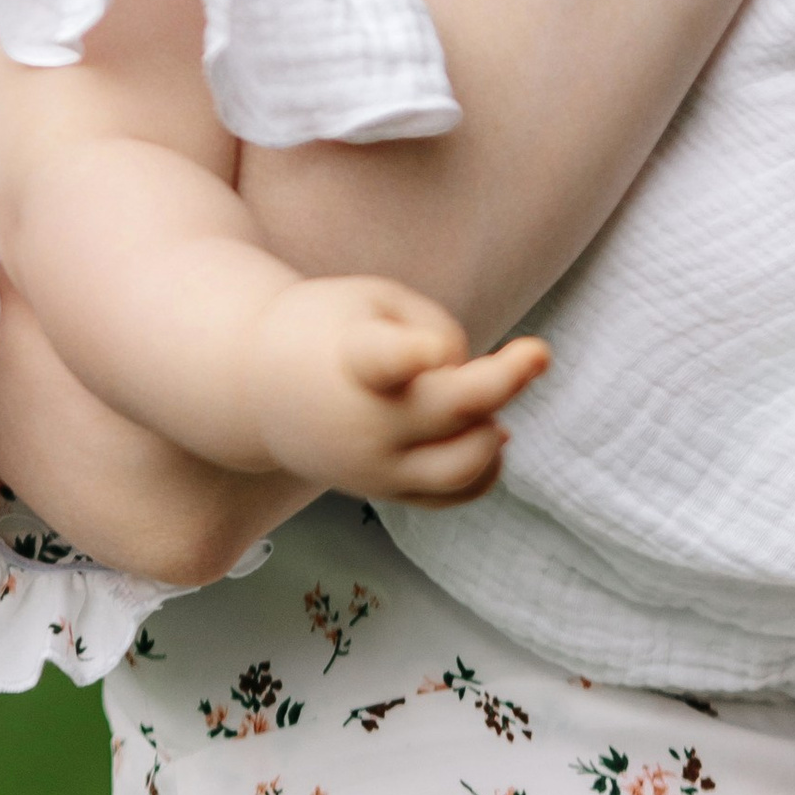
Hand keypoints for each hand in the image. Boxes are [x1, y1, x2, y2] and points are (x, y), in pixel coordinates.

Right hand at [253, 275, 546, 507]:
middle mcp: (363, 420)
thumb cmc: (331, 329)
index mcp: (353, 359)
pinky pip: (454, 494)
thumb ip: (435, 329)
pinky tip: (485, 432)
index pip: (383, 361)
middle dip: (504, 381)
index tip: (434, 351)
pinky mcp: (384, 491)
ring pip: (462, 466)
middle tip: (536, 352)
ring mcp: (373, 465)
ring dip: (491, 431)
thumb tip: (479, 390)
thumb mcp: (374, 299)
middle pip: (451, 410)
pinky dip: (484, 466)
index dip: (412, 354)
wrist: (257, 388)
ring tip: (482, 403)